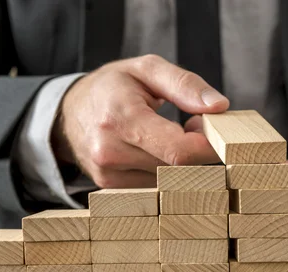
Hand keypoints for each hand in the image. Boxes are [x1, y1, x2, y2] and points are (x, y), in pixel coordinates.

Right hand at [52, 55, 228, 187]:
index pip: (178, 150)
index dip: (207, 146)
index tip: (219, 134)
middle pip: (176, 167)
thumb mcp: (146, 69)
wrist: (68, 112)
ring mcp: (107, 174)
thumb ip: (184, 84)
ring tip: (169, 135)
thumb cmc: (111, 87)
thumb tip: (219, 106)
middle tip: (195, 125)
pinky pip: (152, 185)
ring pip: (167, 179)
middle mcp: (110, 151)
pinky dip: (162, 170)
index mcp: (121, 118)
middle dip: (195, 149)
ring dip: (179, 161)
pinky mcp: (109, 187)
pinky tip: (155, 151)